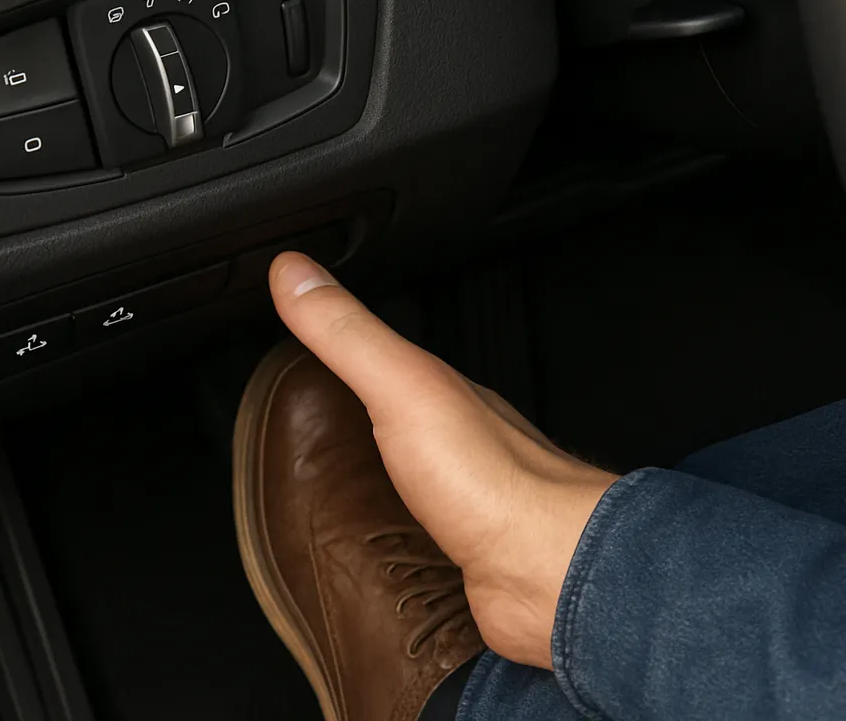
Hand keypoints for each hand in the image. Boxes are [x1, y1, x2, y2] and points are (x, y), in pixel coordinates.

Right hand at [269, 253, 618, 670]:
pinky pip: (408, 542)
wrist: (552, 574)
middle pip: (394, 421)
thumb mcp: (403, 385)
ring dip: (367, 485)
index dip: (343, 349)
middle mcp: (454, 446)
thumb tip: (293, 271)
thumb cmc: (494, 479)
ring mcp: (458, 503)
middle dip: (352, 421)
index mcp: (441, 396)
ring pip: (402, 483)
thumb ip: (348, 333)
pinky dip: (382, 540)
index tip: (299, 343)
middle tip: (303, 427)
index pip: (383, 356)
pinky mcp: (455, 560)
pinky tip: (363, 553)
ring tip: (319, 494)